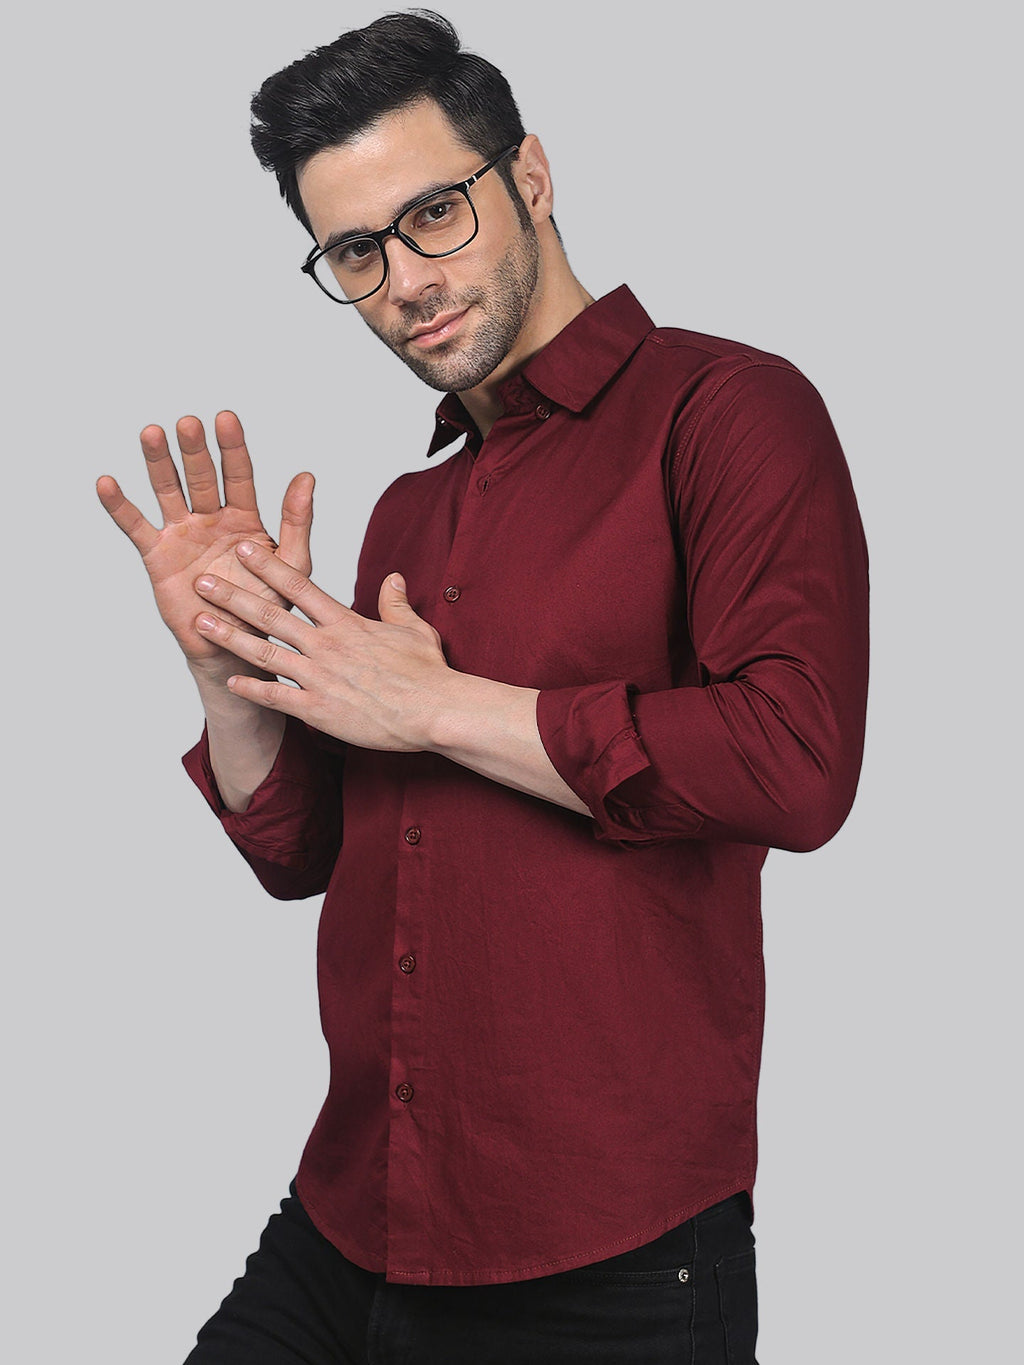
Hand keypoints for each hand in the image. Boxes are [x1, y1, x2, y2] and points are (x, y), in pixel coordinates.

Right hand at [97, 412, 313, 668]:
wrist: (236, 647)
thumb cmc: (267, 606)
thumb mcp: (292, 565)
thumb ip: (297, 522)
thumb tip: (306, 476)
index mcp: (245, 517)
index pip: (239, 475)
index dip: (233, 448)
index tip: (226, 418)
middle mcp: (211, 518)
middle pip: (200, 476)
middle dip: (195, 450)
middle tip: (188, 423)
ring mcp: (182, 534)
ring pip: (168, 491)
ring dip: (159, 464)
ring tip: (152, 433)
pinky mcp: (157, 556)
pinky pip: (135, 527)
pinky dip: (120, 506)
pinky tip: (107, 482)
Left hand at [192, 542, 450, 750]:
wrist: (435, 711)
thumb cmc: (428, 673)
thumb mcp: (414, 629)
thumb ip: (395, 602)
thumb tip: (392, 577)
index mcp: (347, 623)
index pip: (300, 586)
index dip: (268, 566)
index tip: (243, 549)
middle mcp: (327, 646)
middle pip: (272, 614)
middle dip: (234, 596)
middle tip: (202, 581)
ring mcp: (320, 678)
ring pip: (265, 652)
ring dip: (230, 637)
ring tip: (199, 624)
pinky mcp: (319, 710)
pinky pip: (277, 697)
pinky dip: (252, 690)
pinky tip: (229, 683)